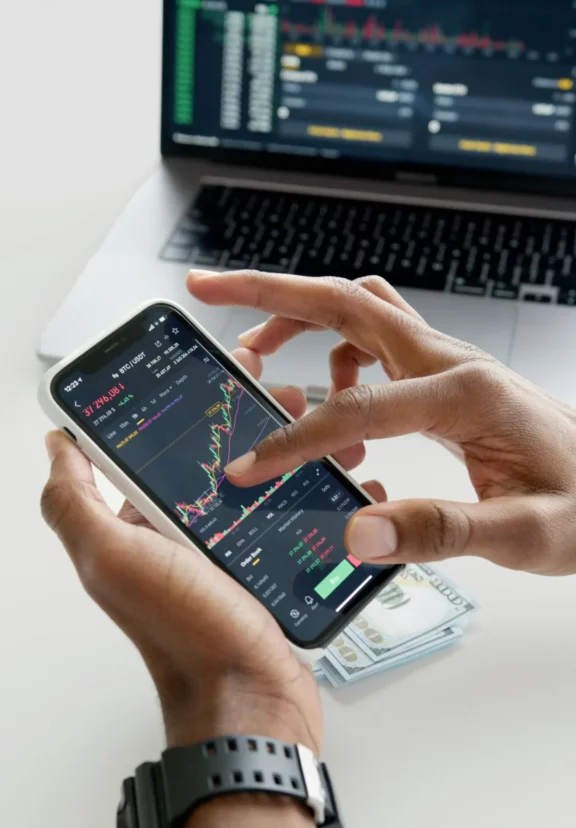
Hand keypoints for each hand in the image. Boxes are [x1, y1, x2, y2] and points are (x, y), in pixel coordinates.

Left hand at [40, 367, 321, 761]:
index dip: (180, 409)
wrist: (251, 702)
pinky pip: (285, 522)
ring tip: (324, 434)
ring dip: (288, 454)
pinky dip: (309, 497)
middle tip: (287, 399)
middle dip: (248, 423)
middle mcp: (176, 541)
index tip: (217, 375)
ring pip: (256, 486)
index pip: (151, 451)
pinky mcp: (264, 575)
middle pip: (211, 462)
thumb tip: (55, 445)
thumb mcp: (113, 558)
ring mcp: (224, 558)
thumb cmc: (185, 633)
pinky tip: (336, 480)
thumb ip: (74, 503)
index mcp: (136, 528)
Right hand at [187, 270, 575, 575]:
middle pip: (346, 303)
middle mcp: (451, 364)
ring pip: (357, 313)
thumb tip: (357, 533)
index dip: (294, 439)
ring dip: (297, 317)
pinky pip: (374, 346)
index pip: (356, 407)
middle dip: (269, 293)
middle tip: (206, 290)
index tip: (249, 468)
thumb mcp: (523, 535)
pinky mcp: (443, 381)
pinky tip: (330, 409)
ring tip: (252, 359)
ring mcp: (447, 365)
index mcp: (466, 395)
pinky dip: (333, 358)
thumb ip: (441, 532)